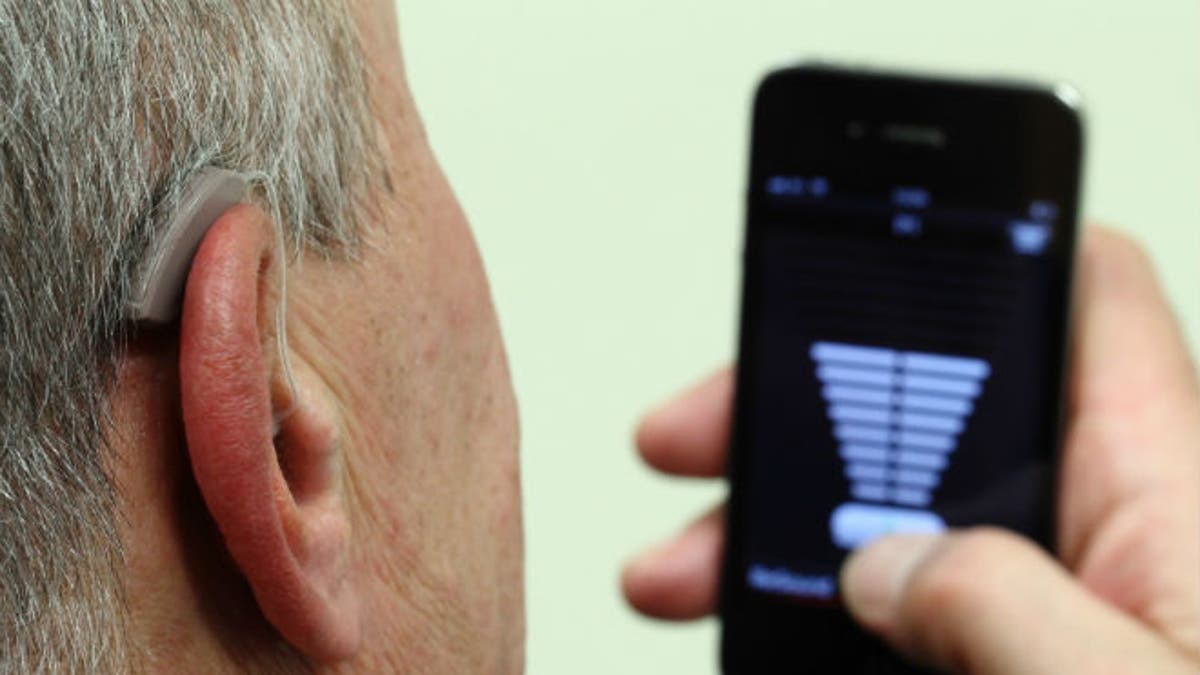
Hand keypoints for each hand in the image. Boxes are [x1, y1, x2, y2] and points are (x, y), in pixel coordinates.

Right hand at [621, 229, 1199, 673]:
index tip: (845, 256)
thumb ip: (1007, 607)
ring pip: (903, 527)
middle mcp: (1118, 533)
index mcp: (1168, 486)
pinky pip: (916, 616)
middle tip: (695, 440)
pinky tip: (758, 636)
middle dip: (803, 417)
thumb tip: (886, 567)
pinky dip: (825, 622)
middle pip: (935, 412)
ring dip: (786, 535)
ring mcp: (1065, 614)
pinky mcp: (1034, 669)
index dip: (970, 245)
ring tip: (683, 573)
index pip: (1078, 290)